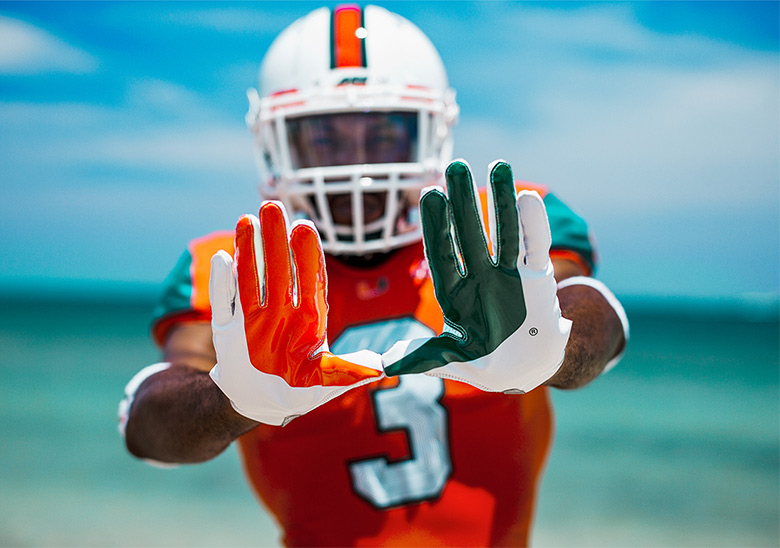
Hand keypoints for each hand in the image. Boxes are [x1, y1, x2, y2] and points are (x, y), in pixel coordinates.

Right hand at [209, 202, 382, 425]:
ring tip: (248, 218)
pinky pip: (225, 302)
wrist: (262, 401)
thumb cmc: (300, 388)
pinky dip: (222, 283)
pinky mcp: (228, 328)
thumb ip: (346, 373)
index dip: (307, 255)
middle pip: (279, 269)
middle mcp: (282, 311)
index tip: (304, 228)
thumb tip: (380, 369)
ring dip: (249, 249)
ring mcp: (254, 317)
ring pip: (252, 278)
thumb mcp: (325, 382)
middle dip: (276, 239)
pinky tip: (223, 257)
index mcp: (308, 319)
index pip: (309, 280)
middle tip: (273, 206)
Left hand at [382, 160, 571, 392]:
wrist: (528, 368)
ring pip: (504, 232)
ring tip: (499, 164)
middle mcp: (480, 277)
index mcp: (455, 294)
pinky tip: (527, 198)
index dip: (437, 226)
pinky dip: (533, 225)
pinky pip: (535, 247)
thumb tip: (384, 365)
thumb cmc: (486, 363)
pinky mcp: (538, 278)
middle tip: (456, 166)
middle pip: (470, 234)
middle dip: (464, 203)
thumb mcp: (455, 360)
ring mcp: (509, 274)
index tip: (430, 195)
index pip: (443, 254)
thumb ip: (425, 358)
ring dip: (502, 201)